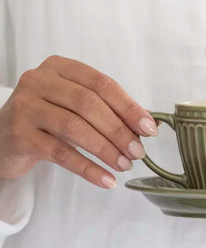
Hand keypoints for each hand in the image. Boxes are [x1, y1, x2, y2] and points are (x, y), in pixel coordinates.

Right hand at [0, 55, 157, 187]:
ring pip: (74, 127)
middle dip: (119, 130)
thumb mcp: (77, 108)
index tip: (149, 128)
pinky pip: (60, 153)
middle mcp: (40, 81)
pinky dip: (87, 168)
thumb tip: (150, 124)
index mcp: (61, 68)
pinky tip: (106, 180)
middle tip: (138, 152)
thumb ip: (110, 110)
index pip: (102, 84)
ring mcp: (26, 106)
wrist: (5, 137)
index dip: (129, 107)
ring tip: (124, 165)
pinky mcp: (19, 135)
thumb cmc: (49, 119)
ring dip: (106, 149)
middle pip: (89, 104)